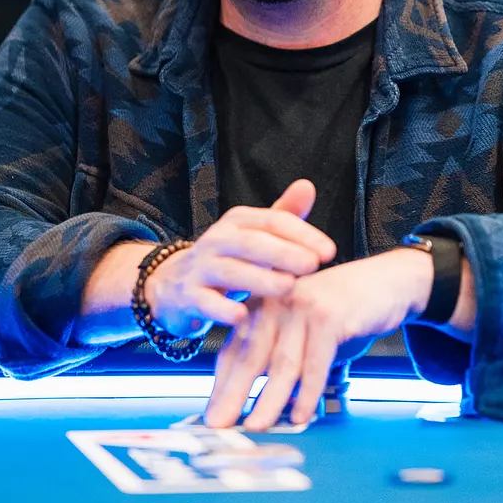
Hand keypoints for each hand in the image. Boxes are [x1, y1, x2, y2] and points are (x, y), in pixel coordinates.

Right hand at [81, 180, 335, 338]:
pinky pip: (205, 301)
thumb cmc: (228, 259)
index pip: (273, 222)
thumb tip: (308, 185)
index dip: (302, 234)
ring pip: (230, 271)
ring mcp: (200, 267)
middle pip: (252, 243)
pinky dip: (222, 309)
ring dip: (260, 280)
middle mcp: (217, 239)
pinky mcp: (187, 296)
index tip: (329, 251)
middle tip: (312, 265)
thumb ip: (284, 215)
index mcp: (238, 221)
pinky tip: (243, 316)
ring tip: (289, 287)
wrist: (173, 284)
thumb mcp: (254, 235)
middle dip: (283, 253)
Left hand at [203, 247, 432, 429]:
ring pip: (282, 363)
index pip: (233, 350)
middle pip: (249, 356)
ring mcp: (303, 306)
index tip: (212, 414)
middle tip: (219, 425)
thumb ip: (282, 358)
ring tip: (256, 426)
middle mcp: (277, 301)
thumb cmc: (343, 311)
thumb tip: (259, 404)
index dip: (220, 385)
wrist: (388, 282)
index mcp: (264, 304)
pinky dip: (308, 393)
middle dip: (233, 395)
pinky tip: (301, 415)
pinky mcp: (329, 315)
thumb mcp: (303, 330)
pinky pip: (315, 362)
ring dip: (268, 400)